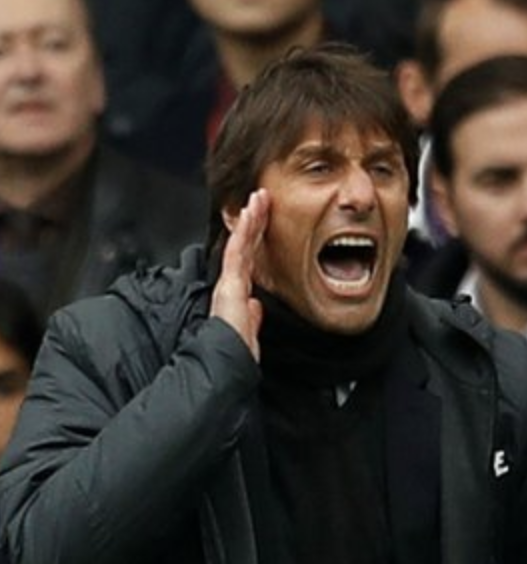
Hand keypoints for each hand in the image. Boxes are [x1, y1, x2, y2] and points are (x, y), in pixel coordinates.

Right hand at [210, 189, 268, 361]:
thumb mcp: (249, 331)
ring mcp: (230, 283)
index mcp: (238, 294)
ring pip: (241, 245)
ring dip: (250, 220)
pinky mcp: (230, 284)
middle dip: (254, 222)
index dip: (256, 238)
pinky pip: (237, 253)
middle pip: (245, 247)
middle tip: (261, 199)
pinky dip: (243, 233)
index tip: (262, 220)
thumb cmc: (236, 352)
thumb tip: (255, 306)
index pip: (248, 259)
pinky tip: (249, 215)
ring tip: (258, 198)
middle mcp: (232, 285)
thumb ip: (251, 316)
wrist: (227, 364)